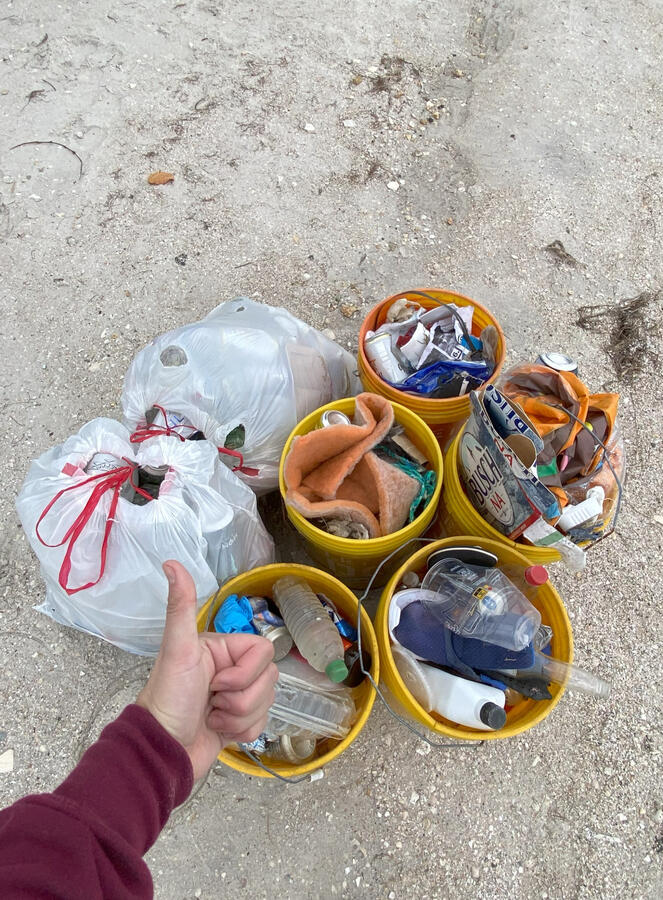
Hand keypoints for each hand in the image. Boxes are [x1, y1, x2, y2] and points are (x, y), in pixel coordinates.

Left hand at [137, 560, 277, 779]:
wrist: (162, 752)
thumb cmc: (168, 698)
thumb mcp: (177, 650)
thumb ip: (180, 606)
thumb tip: (171, 562)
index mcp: (221, 648)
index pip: (264, 650)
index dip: (247, 671)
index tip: (217, 682)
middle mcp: (230, 669)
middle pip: (269, 678)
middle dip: (242, 697)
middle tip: (212, 701)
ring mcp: (235, 696)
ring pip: (267, 701)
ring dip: (240, 716)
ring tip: (212, 717)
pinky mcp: (237, 722)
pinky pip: (262, 723)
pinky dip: (242, 732)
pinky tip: (218, 731)